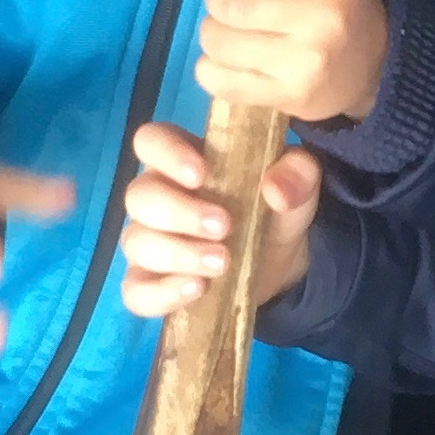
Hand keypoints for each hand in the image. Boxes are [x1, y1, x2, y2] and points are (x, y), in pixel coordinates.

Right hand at [119, 120, 319, 318]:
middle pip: (139, 196)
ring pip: (137, 243)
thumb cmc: (273, 210)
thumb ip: (297, 175)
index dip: (166, 154)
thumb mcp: (298, 187)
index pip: (150, 141)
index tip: (200, 174)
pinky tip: (197, 289)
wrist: (280, 264)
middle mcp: (156, 198)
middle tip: (224, 227)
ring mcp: (148, 242)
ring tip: (223, 263)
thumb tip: (276, 189)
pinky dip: (162, 292)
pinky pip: (137, 291)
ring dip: (179, 253)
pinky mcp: (150, 284)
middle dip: (180, 212)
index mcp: (182, 161)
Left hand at [196, 0, 387, 126]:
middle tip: (231, 2)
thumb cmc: (336, 3)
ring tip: (231, 32)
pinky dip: (211, 69)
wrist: (375, 65)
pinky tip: (228, 61)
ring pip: (219, 42)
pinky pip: (221, 82)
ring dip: (214, 33)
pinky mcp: (289, 97)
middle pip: (231, 4)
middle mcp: (321, 21)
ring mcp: (303, 64)